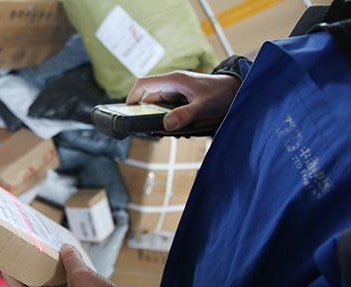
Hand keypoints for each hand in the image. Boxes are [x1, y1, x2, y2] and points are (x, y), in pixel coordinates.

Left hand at [3, 245, 126, 286]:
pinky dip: (57, 286)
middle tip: (22, 260)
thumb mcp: (83, 276)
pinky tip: (61, 272)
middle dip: (28, 278)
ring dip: (43, 281)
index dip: (12, 278)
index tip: (5, 265)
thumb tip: (65, 249)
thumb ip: (70, 260)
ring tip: (40, 263)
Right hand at [126, 70, 240, 130]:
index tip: (127, 112)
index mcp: (173, 80)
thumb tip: (167, 125)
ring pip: (159, 106)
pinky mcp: (181, 99)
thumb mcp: (203, 106)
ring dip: (161, 119)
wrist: (237, 90)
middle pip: (149, 99)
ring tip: (174, 128)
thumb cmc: (222, 93)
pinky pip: (169, 110)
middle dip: (149, 114)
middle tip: (154, 129)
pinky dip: (170, 119)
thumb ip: (185, 115)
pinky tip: (181, 126)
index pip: (143, 84)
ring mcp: (177, 92)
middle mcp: (172, 84)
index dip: (132, 97)